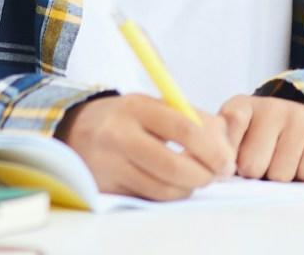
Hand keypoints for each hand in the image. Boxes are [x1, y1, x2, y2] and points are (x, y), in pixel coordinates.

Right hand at [56, 94, 235, 200]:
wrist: (76, 129)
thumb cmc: (127, 117)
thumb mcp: (153, 105)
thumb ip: (191, 118)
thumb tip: (225, 141)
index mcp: (137, 107)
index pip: (184, 128)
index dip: (212, 148)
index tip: (227, 159)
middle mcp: (120, 135)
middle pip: (173, 166)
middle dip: (204, 175)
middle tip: (218, 174)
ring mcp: (110, 164)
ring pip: (162, 188)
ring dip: (189, 188)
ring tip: (197, 178)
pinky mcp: (106, 187)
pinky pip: (148, 198)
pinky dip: (170, 195)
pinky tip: (175, 185)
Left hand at [219, 94, 303, 181]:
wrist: (303, 120)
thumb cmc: (260, 137)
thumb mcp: (234, 137)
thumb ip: (221, 150)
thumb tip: (222, 172)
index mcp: (241, 107)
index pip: (226, 134)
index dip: (226, 159)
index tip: (230, 164)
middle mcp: (271, 106)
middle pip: (252, 166)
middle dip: (256, 173)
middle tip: (262, 161)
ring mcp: (300, 116)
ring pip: (281, 174)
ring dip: (280, 174)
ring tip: (281, 158)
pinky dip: (303, 173)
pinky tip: (301, 157)